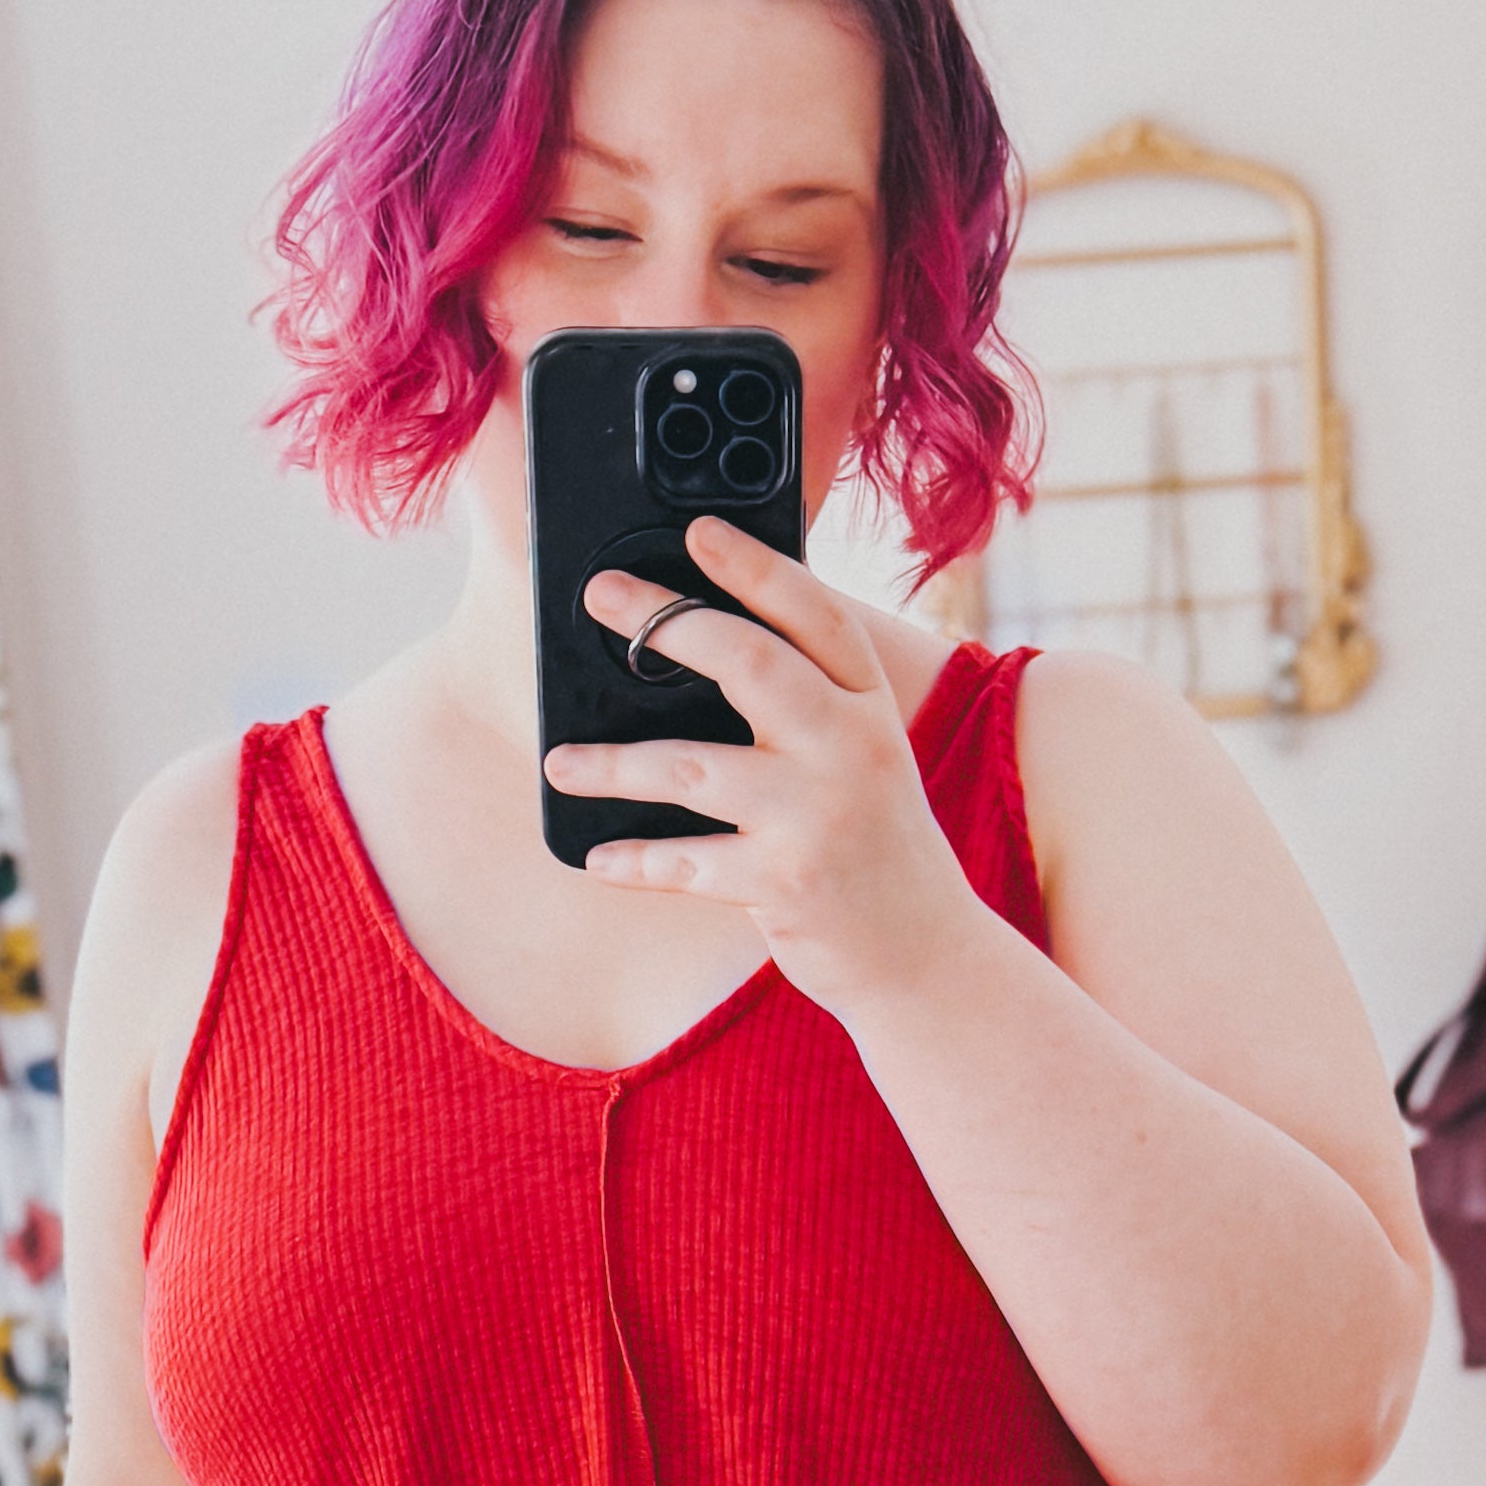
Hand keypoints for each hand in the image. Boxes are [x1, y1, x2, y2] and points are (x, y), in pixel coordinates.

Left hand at [542, 512, 983, 1016]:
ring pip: (693, 769)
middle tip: (600, 597)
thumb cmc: (873, 842)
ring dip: (614, 765)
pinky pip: (688, 863)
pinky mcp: (787, 884)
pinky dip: (638, 860)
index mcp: (869, 705)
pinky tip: (599, 855)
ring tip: (559, 763)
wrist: (926, 953)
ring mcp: (818, 816)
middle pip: (750, 664)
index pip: (816, 614)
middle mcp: (852, 748)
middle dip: (666, 623)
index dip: (756, 566)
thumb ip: (807, 704)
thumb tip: (693, 650)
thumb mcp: (863, 757)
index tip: (698, 531)